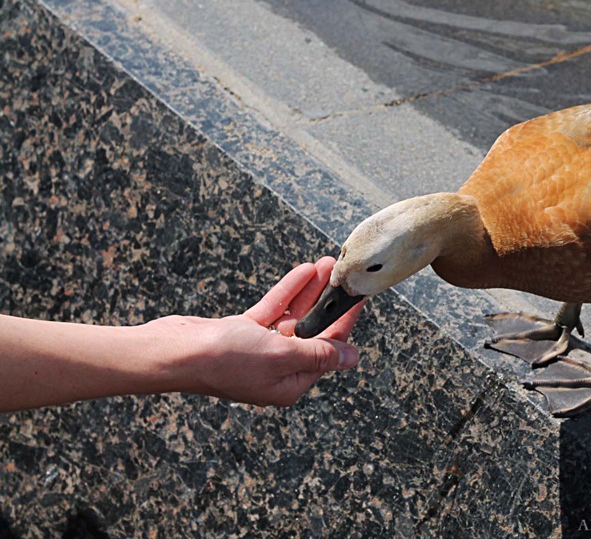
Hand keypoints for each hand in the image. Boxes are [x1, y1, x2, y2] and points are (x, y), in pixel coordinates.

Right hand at [147, 257, 364, 406]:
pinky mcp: (241, 333)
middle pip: (312, 331)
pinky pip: (272, 310)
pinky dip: (287, 292)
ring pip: (293, 317)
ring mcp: (258, 350)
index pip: (328, 350)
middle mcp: (277, 369)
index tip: (358, 299)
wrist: (173, 353)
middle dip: (327, 301)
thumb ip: (318, 353)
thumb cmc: (225, 360)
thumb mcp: (281, 356)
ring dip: (310, 291)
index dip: (344, 322)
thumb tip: (350, 358)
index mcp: (289, 383)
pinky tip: (303, 272)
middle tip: (343, 274)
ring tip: (326, 265)